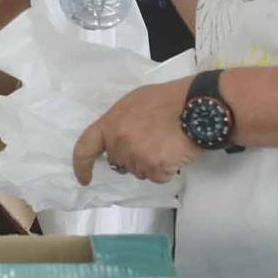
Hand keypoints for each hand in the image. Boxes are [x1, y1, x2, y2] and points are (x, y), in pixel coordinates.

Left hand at [73, 78, 200, 185]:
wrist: (196, 105)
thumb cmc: (167, 99)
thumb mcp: (134, 101)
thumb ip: (119, 121)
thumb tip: (116, 136)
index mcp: (110, 123)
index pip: (85, 148)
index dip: (81, 166)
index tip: (85, 179)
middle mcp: (119, 142)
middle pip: (119, 162)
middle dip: (131, 157)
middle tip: (151, 141)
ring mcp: (136, 157)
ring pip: (139, 171)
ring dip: (150, 163)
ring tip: (166, 143)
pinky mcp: (155, 169)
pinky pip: (157, 177)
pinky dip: (166, 169)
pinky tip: (174, 152)